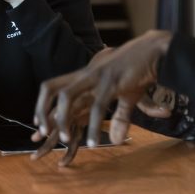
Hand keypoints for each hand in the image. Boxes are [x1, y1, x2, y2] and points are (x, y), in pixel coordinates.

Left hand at [33, 31, 173, 163]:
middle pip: (51, 88)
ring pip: (67, 97)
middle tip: (43, 133)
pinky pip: (96, 107)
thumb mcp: (126, 97)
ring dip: (63, 119)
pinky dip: (92, 127)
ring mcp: (96, 77)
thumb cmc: (139, 71)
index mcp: (84, 75)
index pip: (53, 87)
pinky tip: (92, 143)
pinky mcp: (111, 83)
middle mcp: (85, 75)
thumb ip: (118, 118)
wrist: (156, 50)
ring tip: (65, 140)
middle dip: (42, 110)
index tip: (38, 125)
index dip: (42, 105)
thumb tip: (114, 139)